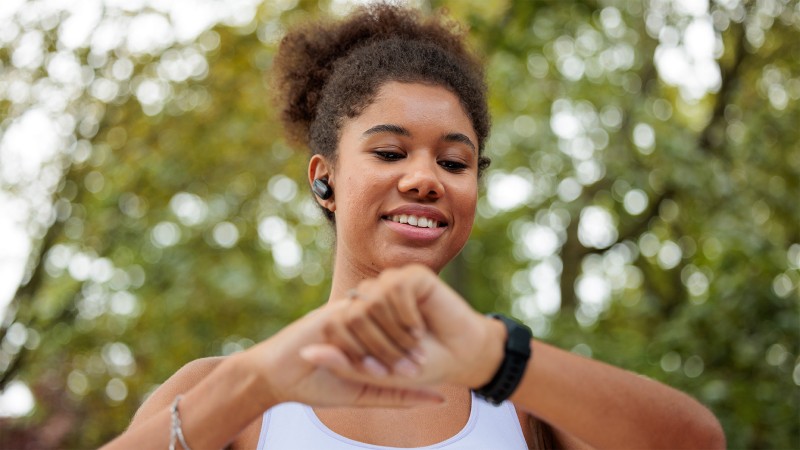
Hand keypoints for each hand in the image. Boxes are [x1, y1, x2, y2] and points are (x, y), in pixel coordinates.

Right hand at [234, 299, 442, 409]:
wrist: (276, 379)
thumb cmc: (320, 385)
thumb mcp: (367, 393)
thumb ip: (401, 394)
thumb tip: (441, 398)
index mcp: (373, 331)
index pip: (405, 324)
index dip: (418, 342)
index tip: (427, 365)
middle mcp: (361, 317)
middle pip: (397, 315)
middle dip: (410, 342)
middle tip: (420, 366)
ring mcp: (345, 313)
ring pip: (379, 315)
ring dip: (391, 343)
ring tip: (401, 368)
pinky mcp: (329, 315)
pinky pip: (356, 319)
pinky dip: (367, 341)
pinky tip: (372, 364)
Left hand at [300, 264, 505, 389]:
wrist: (460, 358)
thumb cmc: (417, 367)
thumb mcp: (375, 373)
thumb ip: (342, 364)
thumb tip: (306, 353)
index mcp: (357, 317)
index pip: (334, 325)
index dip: (354, 352)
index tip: (379, 373)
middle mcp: (370, 295)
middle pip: (353, 314)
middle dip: (378, 346)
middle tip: (404, 365)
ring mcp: (391, 283)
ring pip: (373, 301)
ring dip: (395, 333)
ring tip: (414, 348)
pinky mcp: (414, 275)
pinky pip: (397, 289)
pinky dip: (407, 316)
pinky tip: (420, 330)